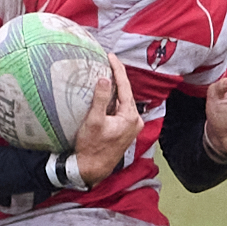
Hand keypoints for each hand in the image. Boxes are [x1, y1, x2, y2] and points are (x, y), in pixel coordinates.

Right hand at [72, 52, 143, 183]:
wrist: (91, 169)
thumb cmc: (91, 147)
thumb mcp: (94, 121)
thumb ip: (101, 99)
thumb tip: (105, 79)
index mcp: (130, 117)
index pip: (125, 87)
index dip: (118, 70)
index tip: (110, 56)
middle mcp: (135, 121)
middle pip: (125, 93)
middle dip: (117, 78)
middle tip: (107, 62)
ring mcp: (131, 127)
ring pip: (122, 101)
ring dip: (114, 89)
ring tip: (105, 74)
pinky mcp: (124, 130)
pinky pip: (120, 109)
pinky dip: (113, 101)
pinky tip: (105, 94)